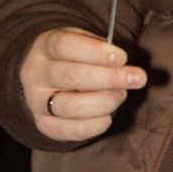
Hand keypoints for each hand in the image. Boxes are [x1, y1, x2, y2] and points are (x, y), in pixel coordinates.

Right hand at [21, 21, 144, 140]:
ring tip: (121, 94)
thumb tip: (122, 64)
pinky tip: (108, 114)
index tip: (122, 57)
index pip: (64, 46)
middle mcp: (34, 74)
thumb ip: (100, 48)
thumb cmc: (73, 57)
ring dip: (106, 101)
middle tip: (138, 78)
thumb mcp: (81, 41)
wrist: (45, 80)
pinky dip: (98, 124)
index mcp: (44, 47)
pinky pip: (74, 130)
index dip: (94, 52)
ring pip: (72, 106)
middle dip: (109, 78)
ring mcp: (36, 102)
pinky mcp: (45, 125)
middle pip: (70, 76)